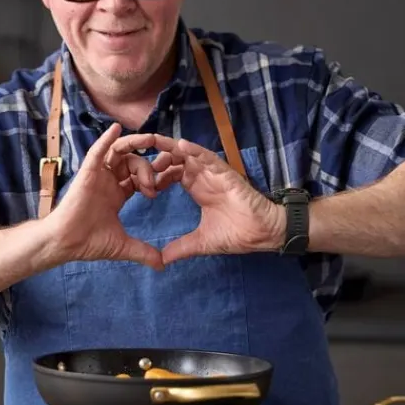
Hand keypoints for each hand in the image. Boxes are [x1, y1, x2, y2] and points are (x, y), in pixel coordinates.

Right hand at [48, 123, 164, 269]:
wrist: (67, 243)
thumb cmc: (89, 243)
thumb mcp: (124, 246)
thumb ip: (144, 252)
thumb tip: (163, 265)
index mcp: (117, 194)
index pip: (140, 179)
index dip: (156, 178)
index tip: (170, 181)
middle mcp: (109, 181)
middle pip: (134, 164)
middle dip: (150, 167)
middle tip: (160, 178)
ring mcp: (98, 175)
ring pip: (120, 153)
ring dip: (135, 144)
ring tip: (152, 138)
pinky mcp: (87, 173)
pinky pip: (97, 151)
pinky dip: (106, 139)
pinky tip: (117, 128)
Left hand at [149, 136, 285, 264]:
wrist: (261, 234)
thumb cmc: (236, 234)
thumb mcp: (201, 242)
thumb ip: (181, 248)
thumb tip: (161, 261)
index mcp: (197, 189)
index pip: (172, 174)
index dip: (157, 176)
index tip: (143, 184)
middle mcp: (203, 178)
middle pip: (176, 160)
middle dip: (159, 160)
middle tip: (143, 165)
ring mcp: (214, 174)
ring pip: (189, 155)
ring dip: (172, 149)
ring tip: (154, 144)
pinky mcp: (225, 173)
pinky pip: (208, 157)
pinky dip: (195, 150)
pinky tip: (181, 145)